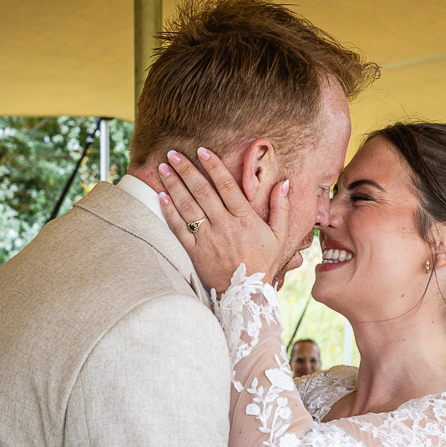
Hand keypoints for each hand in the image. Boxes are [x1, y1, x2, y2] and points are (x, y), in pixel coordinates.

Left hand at [156, 148, 297, 295]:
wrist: (247, 296)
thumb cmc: (263, 263)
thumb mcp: (280, 236)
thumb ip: (281, 208)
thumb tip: (284, 182)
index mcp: (245, 219)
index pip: (226, 186)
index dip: (213, 166)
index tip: (202, 150)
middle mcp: (224, 226)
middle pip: (202, 191)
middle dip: (186, 170)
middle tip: (173, 153)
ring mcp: (208, 239)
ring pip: (188, 206)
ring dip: (174, 184)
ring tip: (163, 167)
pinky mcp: (194, 253)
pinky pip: (179, 229)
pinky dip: (169, 211)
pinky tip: (162, 196)